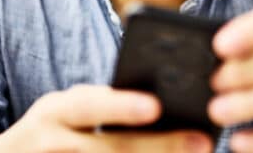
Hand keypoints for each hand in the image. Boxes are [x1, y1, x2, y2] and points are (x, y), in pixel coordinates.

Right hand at [0, 84, 212, 152]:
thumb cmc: (51, 133)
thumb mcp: (65, 112)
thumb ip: (100, 106)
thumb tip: (160, 105)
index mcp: (56, 111)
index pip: (89, 105)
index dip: (121, 106)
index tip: (156, 106)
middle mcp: (51, 142)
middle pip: (110, 148)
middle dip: (160, 145)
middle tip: (202, 141)